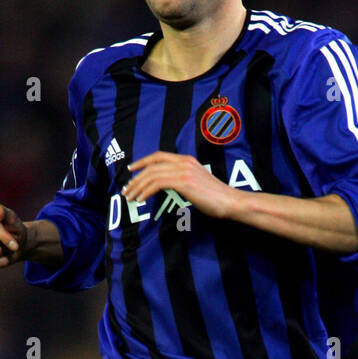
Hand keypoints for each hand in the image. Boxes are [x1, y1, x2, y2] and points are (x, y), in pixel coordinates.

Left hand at [122, 152, 240, 220]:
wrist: (230, 201)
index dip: (142, 162)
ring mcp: (183, 171)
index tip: (131, 171)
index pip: (158, 156)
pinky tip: (141, 200)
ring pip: (152, 175)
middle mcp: (183, 162)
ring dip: (138, 187)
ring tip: (130, 197)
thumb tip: (169, 187)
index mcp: (186, 160)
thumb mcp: (197, 184)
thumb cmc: (216, 198)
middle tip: (126, 190)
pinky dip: (146, 192)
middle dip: (135, 178)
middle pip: (152, 165)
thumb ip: (183, 181)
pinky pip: (157, 184)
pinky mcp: (184, 182)